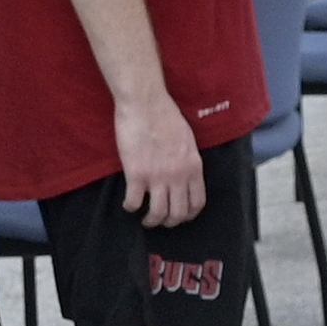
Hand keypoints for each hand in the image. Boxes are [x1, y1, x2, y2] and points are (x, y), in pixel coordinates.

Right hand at [113, 80, 208, 223]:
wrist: (145, 103)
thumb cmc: (166, 115)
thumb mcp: (188, 140)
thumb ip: (188, 160)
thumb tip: (185, 174)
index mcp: (193, 167)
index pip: (197, 202)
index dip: (189, 215)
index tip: (181, 216)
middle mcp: (178, 176)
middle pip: (178, 213)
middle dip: (169, 222)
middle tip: (161, 220)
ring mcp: (157, 177)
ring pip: (157, 213)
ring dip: (151, 220)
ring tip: (145, 219)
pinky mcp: (136, 174)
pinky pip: (134, 202)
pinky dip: (130, 207)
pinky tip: (129, 203)